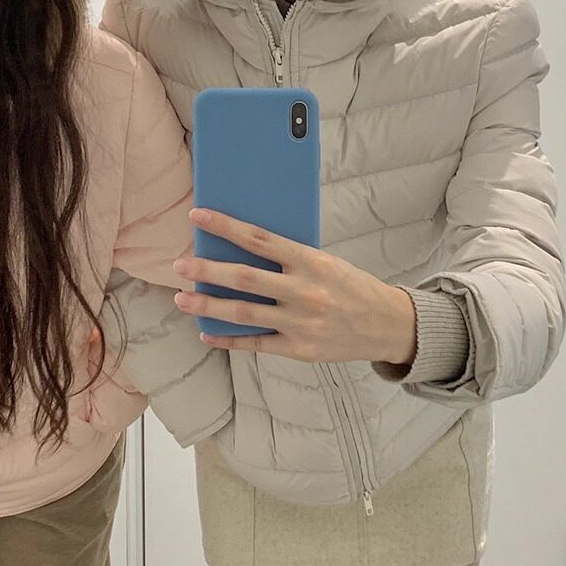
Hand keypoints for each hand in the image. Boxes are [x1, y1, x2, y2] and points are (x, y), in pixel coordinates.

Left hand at [173, 208, 416, 364]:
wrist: (386, 325)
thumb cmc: (352, 287)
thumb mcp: (327, 263)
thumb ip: (291, 259)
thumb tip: (244, 249)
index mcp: (312, 262)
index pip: (260, 239)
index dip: (226, 227)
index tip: (198, 217)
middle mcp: (304, 291)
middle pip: (244, 278)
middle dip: (207, 271)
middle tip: (179, 265)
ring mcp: (301, 323)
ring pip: (243, 313)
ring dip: (208, 306)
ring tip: (182, 298)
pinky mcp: (299, 349)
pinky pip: (256, 344)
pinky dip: (229, 340)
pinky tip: (207, 334)